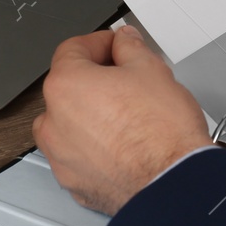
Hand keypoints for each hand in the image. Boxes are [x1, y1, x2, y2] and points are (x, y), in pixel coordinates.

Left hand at [34, 26, 212, 215]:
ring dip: (91, 116)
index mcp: (66, 86)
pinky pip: (79, 155)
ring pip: (70, 124)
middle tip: (128, 80)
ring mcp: (61, 157)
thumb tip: (125, 43)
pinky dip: (96, 148)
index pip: (73, 50)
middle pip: (68, 88)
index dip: (100, 42)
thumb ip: (130, 49)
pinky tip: (125, 145)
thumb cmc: (161, 132)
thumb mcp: (152, 70)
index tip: (116, 46)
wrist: (172, 183)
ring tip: (127, 116)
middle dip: (96, 80)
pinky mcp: (74, 183)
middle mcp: (53, 122)